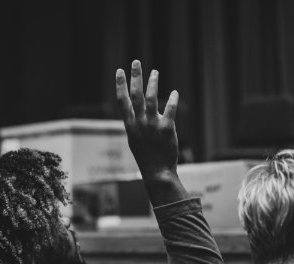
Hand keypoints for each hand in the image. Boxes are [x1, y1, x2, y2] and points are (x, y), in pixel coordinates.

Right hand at [116, 60, 179, 177]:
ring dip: (152, 83)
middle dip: (135, 77)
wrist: (156, 171)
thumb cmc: (146, 156)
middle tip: (136, 62)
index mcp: (130, 125)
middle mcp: (139, 123)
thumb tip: (137, 108)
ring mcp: (152, 126)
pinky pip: (170, 110)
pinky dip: (172, 100)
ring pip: (151, 99)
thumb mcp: (135, 139)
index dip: (120, 85)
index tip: (119, 70)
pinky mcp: (167, 129)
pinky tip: (174, 92)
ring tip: (154, 72)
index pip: (122, 101)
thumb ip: (135, 123)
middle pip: (135, 95)